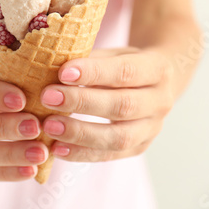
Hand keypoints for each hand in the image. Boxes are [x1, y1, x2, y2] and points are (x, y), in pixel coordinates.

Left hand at [40, 47, 174, 161]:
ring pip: (119, 137)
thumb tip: (52, 66)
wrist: (154, 84)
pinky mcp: (139, 147)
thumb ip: (90, 60)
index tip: (63, 72)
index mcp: (157, 69)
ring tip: (49, 127)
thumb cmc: (125, 64)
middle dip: (82, 103)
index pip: (125, 72)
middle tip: (48, 98)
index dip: (94, 73)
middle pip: (123, 106)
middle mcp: (160, 101)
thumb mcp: (114, 54)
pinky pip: (110, 155)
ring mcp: (152, 128)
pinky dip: (82, 153)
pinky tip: (57, 147)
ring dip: (80, 133)